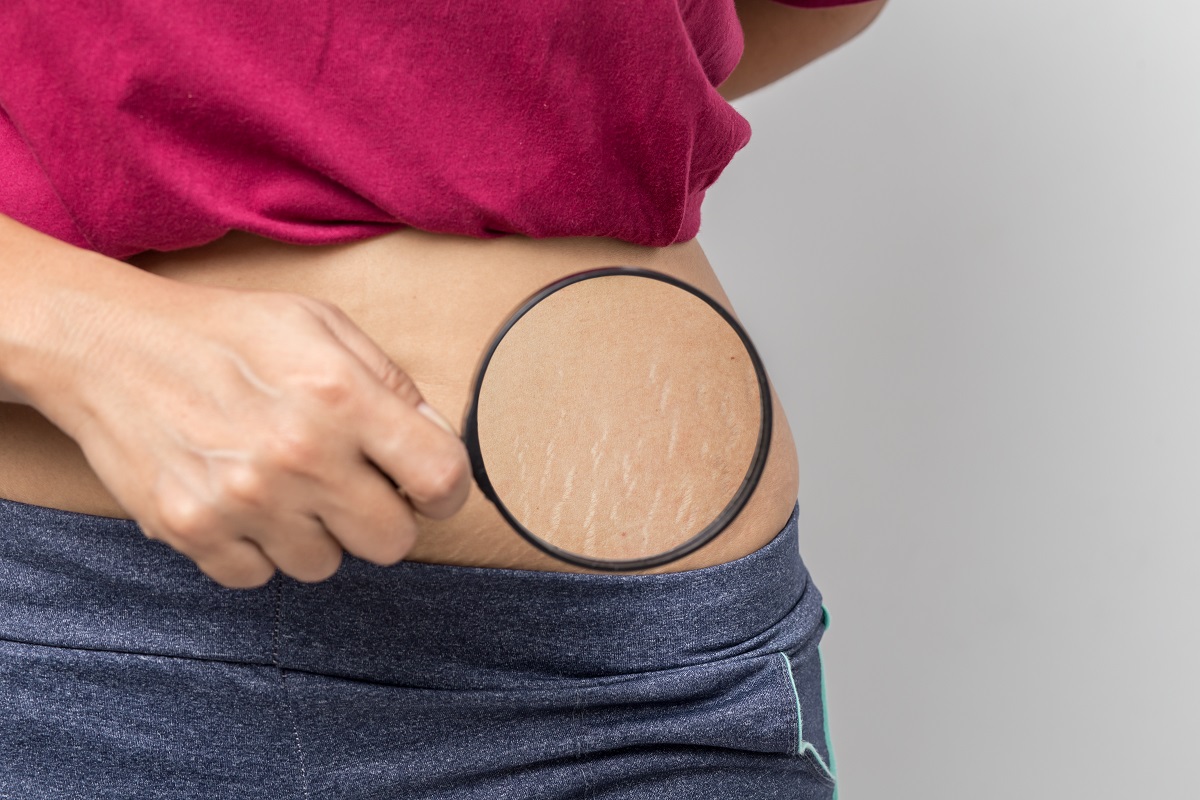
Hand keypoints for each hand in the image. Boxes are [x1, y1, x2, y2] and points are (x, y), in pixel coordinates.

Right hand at [32, 278, 469, 587]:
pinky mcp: (193, 532)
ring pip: (325, 566)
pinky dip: (256, 548)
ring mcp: (242, 501)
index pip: (441, 477)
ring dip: (315, 534)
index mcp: (341, 396)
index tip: (431, 487)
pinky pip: (259, 576)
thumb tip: (438, 439)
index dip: (448, 489)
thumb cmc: (226, 333)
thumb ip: (391, 383)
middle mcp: (298, 456)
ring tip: (284, 484)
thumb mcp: (322, 326)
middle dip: (383, 517)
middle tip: (351, 485)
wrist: (109, 345)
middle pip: (392, 542)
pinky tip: (242, 501)